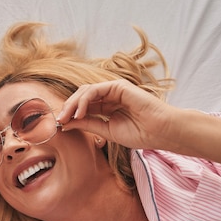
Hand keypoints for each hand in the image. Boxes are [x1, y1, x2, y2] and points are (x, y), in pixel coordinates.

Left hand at [56, 79, 177, 149]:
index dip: (69, 114)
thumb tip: (65, 124)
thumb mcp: (106, 131)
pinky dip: (84, 101)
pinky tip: (79, 113)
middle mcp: (110, 96)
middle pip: (81, 97)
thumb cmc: (140, 133)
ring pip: (85, 91)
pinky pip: (94, 90)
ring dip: (72, 104)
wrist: (161, 132)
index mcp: (107, 107)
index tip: (59, 125)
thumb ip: (87, 124)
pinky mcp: (118, 86)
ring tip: (66, 118)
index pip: (83, 107)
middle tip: (58, 120)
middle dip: (67, 108)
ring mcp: (114, 90)